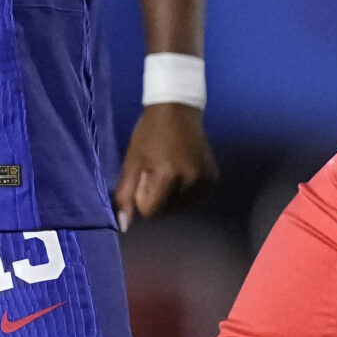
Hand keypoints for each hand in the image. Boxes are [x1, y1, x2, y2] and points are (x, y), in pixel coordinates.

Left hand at [113, 104, 218, 229]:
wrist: (178, 111)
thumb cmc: (150, 134)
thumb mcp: (132, 161)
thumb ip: (125, 194)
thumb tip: (124, 225)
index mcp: (169, 175)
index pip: (151, 211)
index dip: (142, 197)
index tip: (143, 177)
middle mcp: (191, 181)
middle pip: (166, 211)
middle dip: (156, 198)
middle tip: (155, 172)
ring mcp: (205, 181)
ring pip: (180, 207)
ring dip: (170, 197)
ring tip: (168, 172)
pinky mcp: (212, 180)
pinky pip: (193, 199)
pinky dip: (184, 193)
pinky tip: (182, 173)